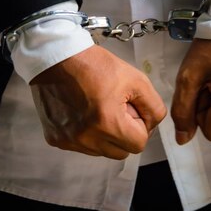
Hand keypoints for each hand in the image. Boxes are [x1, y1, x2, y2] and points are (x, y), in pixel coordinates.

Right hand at [29, 45, 166, 158]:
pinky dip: (89, 135)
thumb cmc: (97, 65)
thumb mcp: (137, 80)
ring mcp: (69, 141)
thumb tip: (151, 126)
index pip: (139, 144)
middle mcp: (86, 137)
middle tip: (118, 109)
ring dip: (107, 136)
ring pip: (102, 152)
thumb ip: (154, 108)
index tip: (132, 109)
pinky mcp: (57, 140)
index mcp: (107, 122)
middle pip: (122, 152)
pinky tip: (85, 113)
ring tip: (101, 109)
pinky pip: (83, 147)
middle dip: (126, 134)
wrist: (57, 58)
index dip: (141, 126)